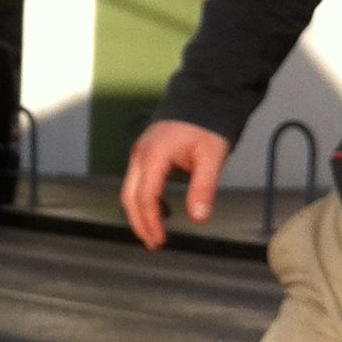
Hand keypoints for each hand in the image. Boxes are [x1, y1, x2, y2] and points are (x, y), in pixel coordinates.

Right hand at [122, 119, 230, 249]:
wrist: (202, 98)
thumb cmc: (206, 125)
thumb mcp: (212, 157)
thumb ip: (203, 188)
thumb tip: (198, 218)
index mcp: (154, 156)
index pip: (145, 197)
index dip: (151, 222)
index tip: (161, 240)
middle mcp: (140, 155)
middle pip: (130, 197)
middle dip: (139, 223)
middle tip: (154, 243)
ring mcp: (139, 154)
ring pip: (130, 191)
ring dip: (140, 213)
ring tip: (155, 232)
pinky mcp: (144, 154)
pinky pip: (136, 182)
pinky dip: (144, 200)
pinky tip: (162, 210)